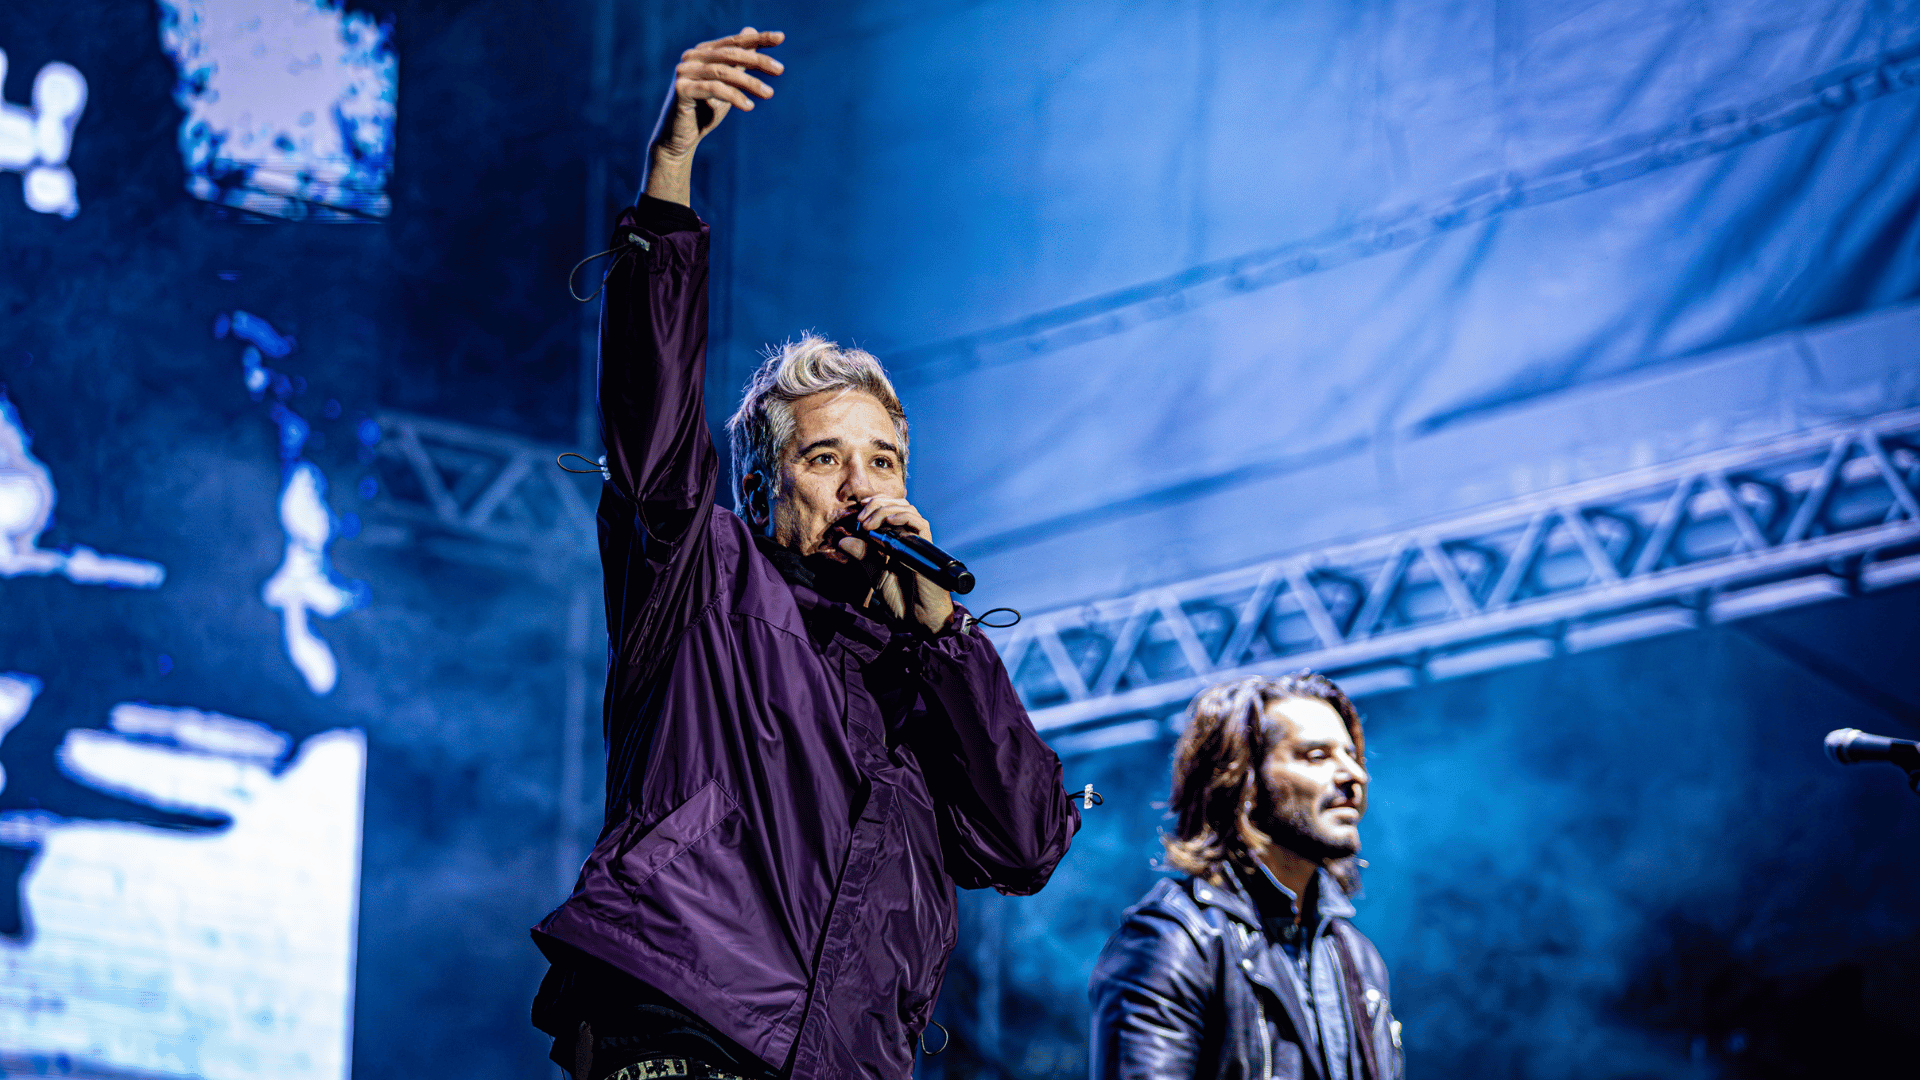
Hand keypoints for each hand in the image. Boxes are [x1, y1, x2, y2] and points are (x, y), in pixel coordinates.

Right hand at [646, 28, 784, 204]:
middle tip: (780, 69)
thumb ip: (738, 61)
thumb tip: (751, 30)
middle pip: (730, 54)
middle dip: (757, 61)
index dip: (758, 39)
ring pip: (723, 72)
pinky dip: (734, 97)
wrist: (680, 139)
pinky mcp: (681, 89)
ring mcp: (684, 72)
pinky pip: (714, 89)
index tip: (781, 38)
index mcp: (702, 52)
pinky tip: (749, 107)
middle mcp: (691, 57)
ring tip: (769, 93)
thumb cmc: (705, 111)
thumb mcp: (727, 84)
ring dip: (750, 82)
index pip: (734, 42)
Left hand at [837, 496, 955, 632]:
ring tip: (868, 522)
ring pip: (907, 509)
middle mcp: (909, 537)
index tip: (857, 508)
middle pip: (897, 505)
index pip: (888, 510)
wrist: (917, 620)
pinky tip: (889, 522)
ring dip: (885, 510)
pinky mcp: (926, 548)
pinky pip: (920, 524)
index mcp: (897, 540)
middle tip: (860, 518)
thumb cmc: (901, 599)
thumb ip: (863, 556)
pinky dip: (903, 517)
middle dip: (876, 504)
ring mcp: (918, 541)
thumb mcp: (875, 574)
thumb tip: (843, 540)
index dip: (874, 503)